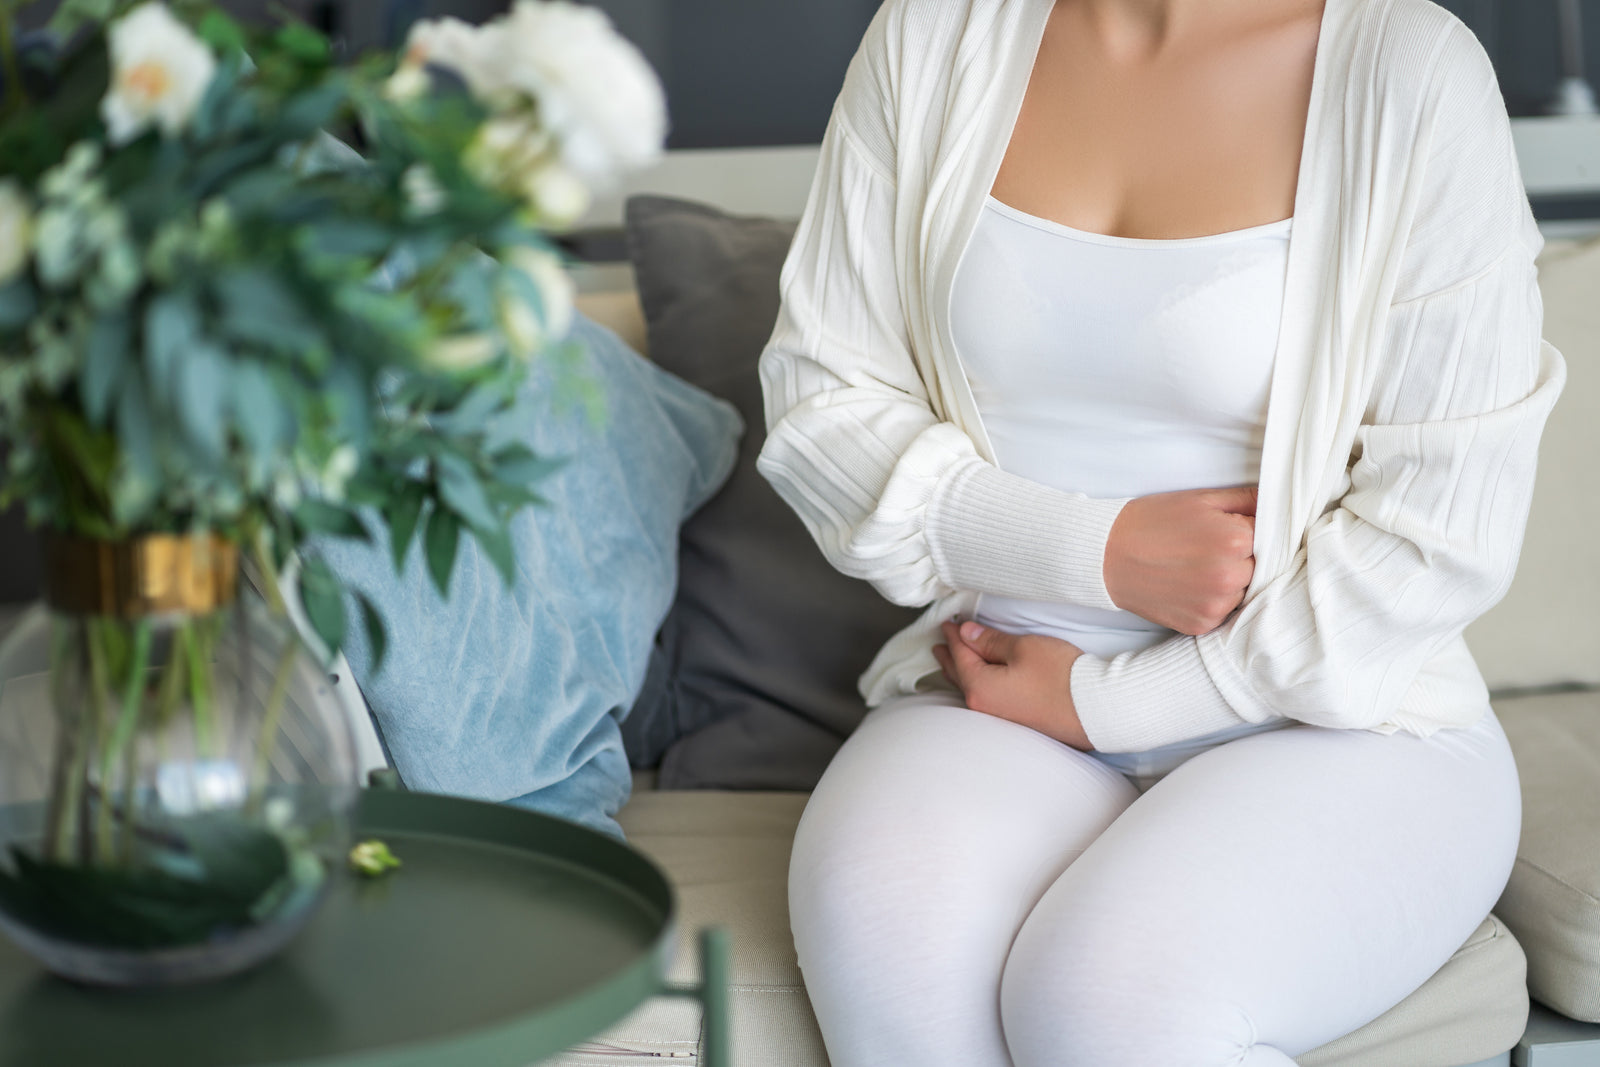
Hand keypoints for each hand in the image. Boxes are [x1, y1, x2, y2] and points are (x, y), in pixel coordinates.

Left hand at [932, 620, 1092, 750]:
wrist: (1095, 710)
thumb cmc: (1060, 676)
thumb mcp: (1023, 648)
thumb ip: (991, 641)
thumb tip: (967, 634)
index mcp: (980, 687)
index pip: (960, 655)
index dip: (953, 636)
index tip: (947, 623)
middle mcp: (985, 706)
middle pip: (960, 676)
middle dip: (950, 657)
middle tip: (940, 644)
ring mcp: (1001, 716)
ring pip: (972, 688)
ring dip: (962, 672)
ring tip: (955, 660)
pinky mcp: (1017, 720)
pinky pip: (988, 697)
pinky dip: (979, 683)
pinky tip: (982, 680)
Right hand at [1103, 485, 1257, 634]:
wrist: (1106, 556)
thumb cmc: (1153, 522)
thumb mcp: (1200, 499)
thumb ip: (1246, 499)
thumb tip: (1280, 503)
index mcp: (1236, 539)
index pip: (1270, 537)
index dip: (1250, 531)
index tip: (1230, 530)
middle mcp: (1230, 576)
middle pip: (1260, 567)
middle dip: (1244, 558)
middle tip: (1209, 549)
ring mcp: (1216, 604)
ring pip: (1244, 592)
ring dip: (1231, 582)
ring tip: (1199, 568)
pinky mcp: (1201, 624)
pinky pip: (1223, 612)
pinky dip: (1213, 601)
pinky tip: (1191, 585)